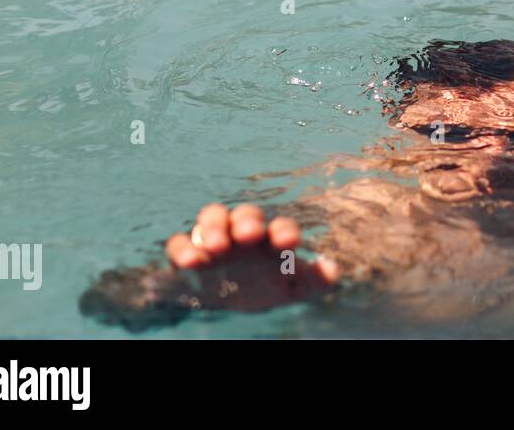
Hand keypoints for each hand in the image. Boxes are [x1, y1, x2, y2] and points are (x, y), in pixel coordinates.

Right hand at [163, 203, 339, 310]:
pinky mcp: (190, 253)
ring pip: (212, 219)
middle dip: (247, 221)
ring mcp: (215, 240)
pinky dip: (182, 248)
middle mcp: (243, 233)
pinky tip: (189, 262)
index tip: (287, 243)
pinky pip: (181, 242)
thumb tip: (333, 269)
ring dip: (213, 228)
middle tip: (249, 234)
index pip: (280, 227)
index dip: (284, 231)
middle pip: (245, 215)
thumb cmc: (270, 286)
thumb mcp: (295, 288)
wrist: (235, 299)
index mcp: (272, 239)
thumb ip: (316, 280)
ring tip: (215, 247)